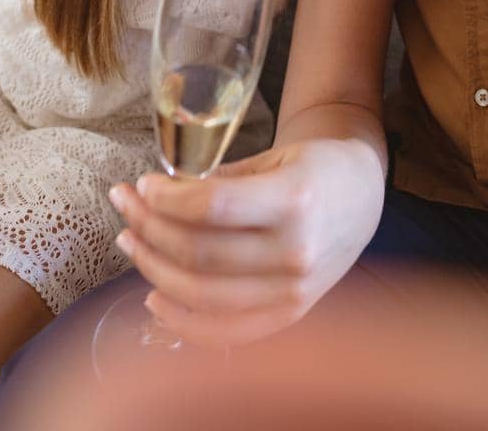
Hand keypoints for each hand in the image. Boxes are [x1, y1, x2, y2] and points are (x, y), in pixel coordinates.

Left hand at [109, 137, 385, 346]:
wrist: (362, 196)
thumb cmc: (314, 167)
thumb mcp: (273, 155)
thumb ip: (219, 178)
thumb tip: (157, 193)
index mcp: (295, 199)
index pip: (213, 207)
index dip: (167, 199)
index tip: (142, 184)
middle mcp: (296, 252)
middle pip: (200, 252)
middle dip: (149, 227)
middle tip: (125, 204)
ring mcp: (294, 291)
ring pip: (203, 293)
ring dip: (153, 267)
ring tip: (130, 240)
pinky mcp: (290, 315)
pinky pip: (224, 331)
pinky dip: (181, 320)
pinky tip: (154, 297)